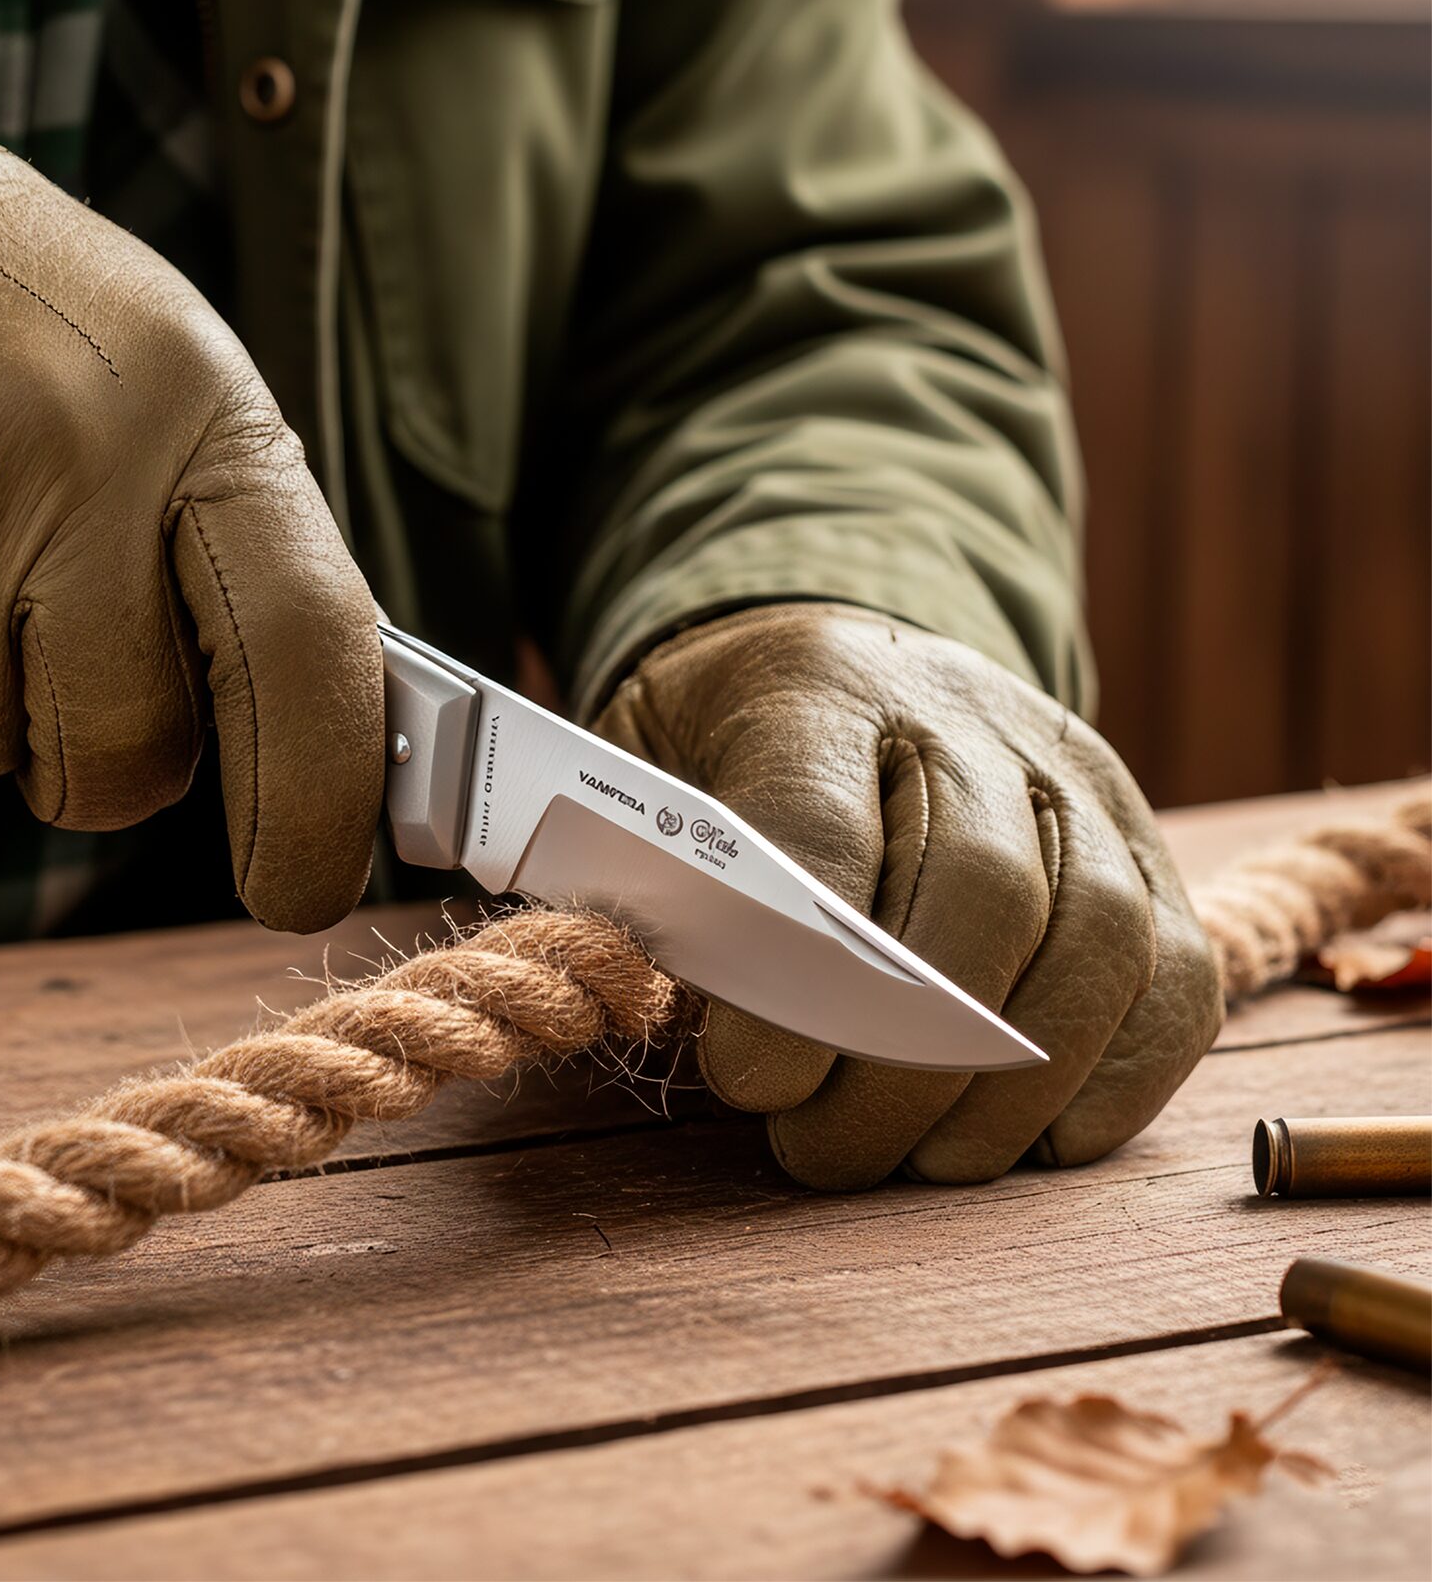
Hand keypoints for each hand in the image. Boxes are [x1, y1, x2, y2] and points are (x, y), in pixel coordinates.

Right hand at [0, 67, 382, 932]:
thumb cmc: (22, 334)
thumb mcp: (173, 392)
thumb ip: (242, 564)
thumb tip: (328, 765)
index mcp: (202, 416)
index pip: (303, 641)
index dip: (315, 795)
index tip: (299, 886)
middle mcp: (72, 458)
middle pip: (116, 752)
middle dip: (93, 762)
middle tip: (53, 650)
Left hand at [595, 604, 1221, 1188]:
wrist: (842, 656)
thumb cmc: (728, 744)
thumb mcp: (648, 770)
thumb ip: (653, 876)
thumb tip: (661, 1009)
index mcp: (821, 687)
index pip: (824, 822)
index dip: (796, 970)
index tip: (749, 1081)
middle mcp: (969, 715)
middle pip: (985, 886)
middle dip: (908, 1058)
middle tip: (825, 1149)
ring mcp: (1076, 776)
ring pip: (1099, 935)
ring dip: (1013, 1087)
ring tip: (923, 1163)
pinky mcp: (1147, 844)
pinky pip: (1173, 972)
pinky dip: (1118, 1077)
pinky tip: (1035, 1143)